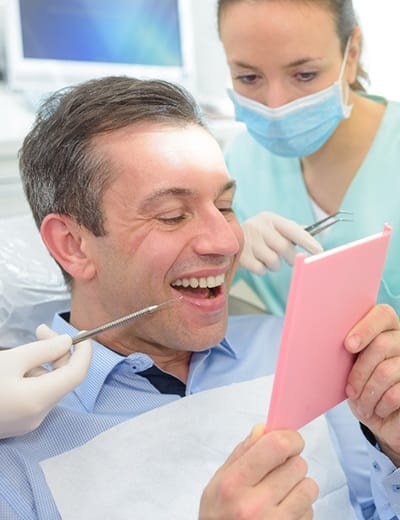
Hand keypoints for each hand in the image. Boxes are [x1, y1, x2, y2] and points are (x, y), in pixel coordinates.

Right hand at [0, 324, 91, 438]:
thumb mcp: (10, 360)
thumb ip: (43, 350)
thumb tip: (68, 342)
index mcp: (39, 400)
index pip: (77, 374)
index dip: (85, 352)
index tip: (83, 334)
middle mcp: (39, 415)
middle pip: (63, 379)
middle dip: (58, 352)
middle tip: (41, 330)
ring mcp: (28, 422)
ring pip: (49, 386)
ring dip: (44, 363)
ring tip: (23, 348)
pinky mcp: (18, 423)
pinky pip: (36, 395)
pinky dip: (34, 377)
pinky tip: (17, 366)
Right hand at [199, 425, 317, 518]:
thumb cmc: (218, 516)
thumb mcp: (218, 482)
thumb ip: (241, 453)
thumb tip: (264, 429)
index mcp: (234, 483)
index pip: (277, 446)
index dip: (290, 438)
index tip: (289, 442)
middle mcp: (255, 505)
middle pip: (297, 464)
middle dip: (290, 464)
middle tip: (276, 474)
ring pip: (309, 487)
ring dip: (298, 487)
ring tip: (281, 494)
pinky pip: (311, 511)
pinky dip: (301, 509)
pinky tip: (283, 513)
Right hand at [240, 212, 322, 273]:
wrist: (225, 238)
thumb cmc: (257, 235)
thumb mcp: (272, 227)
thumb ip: (291, 230)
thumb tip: (311, 233)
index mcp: (269, 218)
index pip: (293, 229)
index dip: (307, 241)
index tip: (320, 251)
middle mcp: (258, 227)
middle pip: (284, 248)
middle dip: (291, 258)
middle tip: (290, 260)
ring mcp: (248, 241)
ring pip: (273, 261)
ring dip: (275, 265)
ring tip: (268, 259)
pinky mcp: (241, 256)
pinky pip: (261, 269)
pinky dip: (262, 270)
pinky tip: (256, 262)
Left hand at [345, 304, 399, 462]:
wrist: (376, 414)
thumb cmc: (358, 382)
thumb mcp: (347, 363)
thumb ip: (343, 347)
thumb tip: (319, 335)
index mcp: (385, 328)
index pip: (383, 314)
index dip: (365, 328)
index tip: (348, 345)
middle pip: (381, 345)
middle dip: (359, 371)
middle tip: (350, 390)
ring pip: (386, 372)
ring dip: (366, 393)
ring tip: (360, 403)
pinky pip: (395, 394)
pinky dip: (379, 406)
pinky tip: (375, 409)